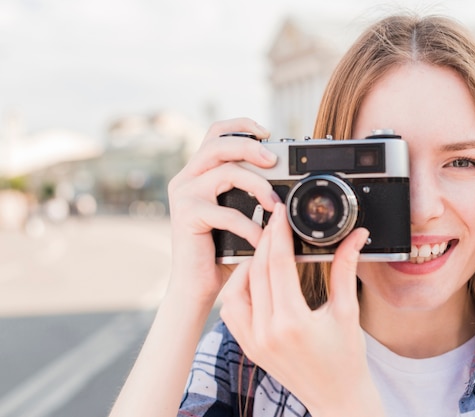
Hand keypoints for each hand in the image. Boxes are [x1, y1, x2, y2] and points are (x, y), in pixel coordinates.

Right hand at [166, 118, 279, 306]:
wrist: (196, 285)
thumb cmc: (221, 251)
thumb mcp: (237, 214)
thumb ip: (250, 194)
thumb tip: (285, 184)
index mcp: (199, 172)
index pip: (217, 133)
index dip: (242, 126)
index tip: (267, 133)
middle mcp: (187, 177)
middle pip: (219, 143)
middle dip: (252, 148)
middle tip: (274, 162)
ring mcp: (184, 194)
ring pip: (226, 171)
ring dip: (258, 185)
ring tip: (276, 205)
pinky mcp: (187, 215)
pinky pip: (227, 213)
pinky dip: (251, 226)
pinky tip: (262, 239)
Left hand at [220, 203, 384, 416]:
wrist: (336, 397)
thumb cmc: (346, 359)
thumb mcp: (347, 311)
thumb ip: (346, 269)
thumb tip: (356, 237)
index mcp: (293, 322)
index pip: (279, 265)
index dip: (279, 234)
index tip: (281, 214)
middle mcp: (267, 332)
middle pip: (257, 272)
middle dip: (266, 241)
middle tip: (273, 222)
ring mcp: (253, 341)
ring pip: (236, 290)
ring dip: (248, 265)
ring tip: (265, 251)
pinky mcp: (248, 347)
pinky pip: (231, 311)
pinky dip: (239, 290)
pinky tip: (253, 279)